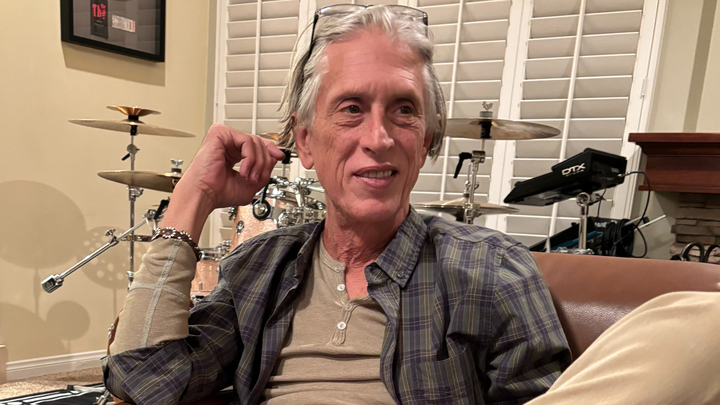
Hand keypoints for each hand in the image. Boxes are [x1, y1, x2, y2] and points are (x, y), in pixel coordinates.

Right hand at [162, 124, 285, 239]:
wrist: (204, 195)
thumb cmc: (219, 192)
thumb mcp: (252, 182)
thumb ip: (265, 169)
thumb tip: (275, 156)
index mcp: (233, 153)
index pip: (257, 145)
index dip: (270, 150)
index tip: (279, 157)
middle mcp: (228, 144)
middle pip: (259, 143)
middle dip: (263, 162)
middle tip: (256, 177)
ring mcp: (224, 137)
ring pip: (255, 141)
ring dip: (257, 163)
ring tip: (248, 176)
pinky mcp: (219, 134)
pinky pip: (246, 140)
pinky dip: (250, 157)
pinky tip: (244, 170)